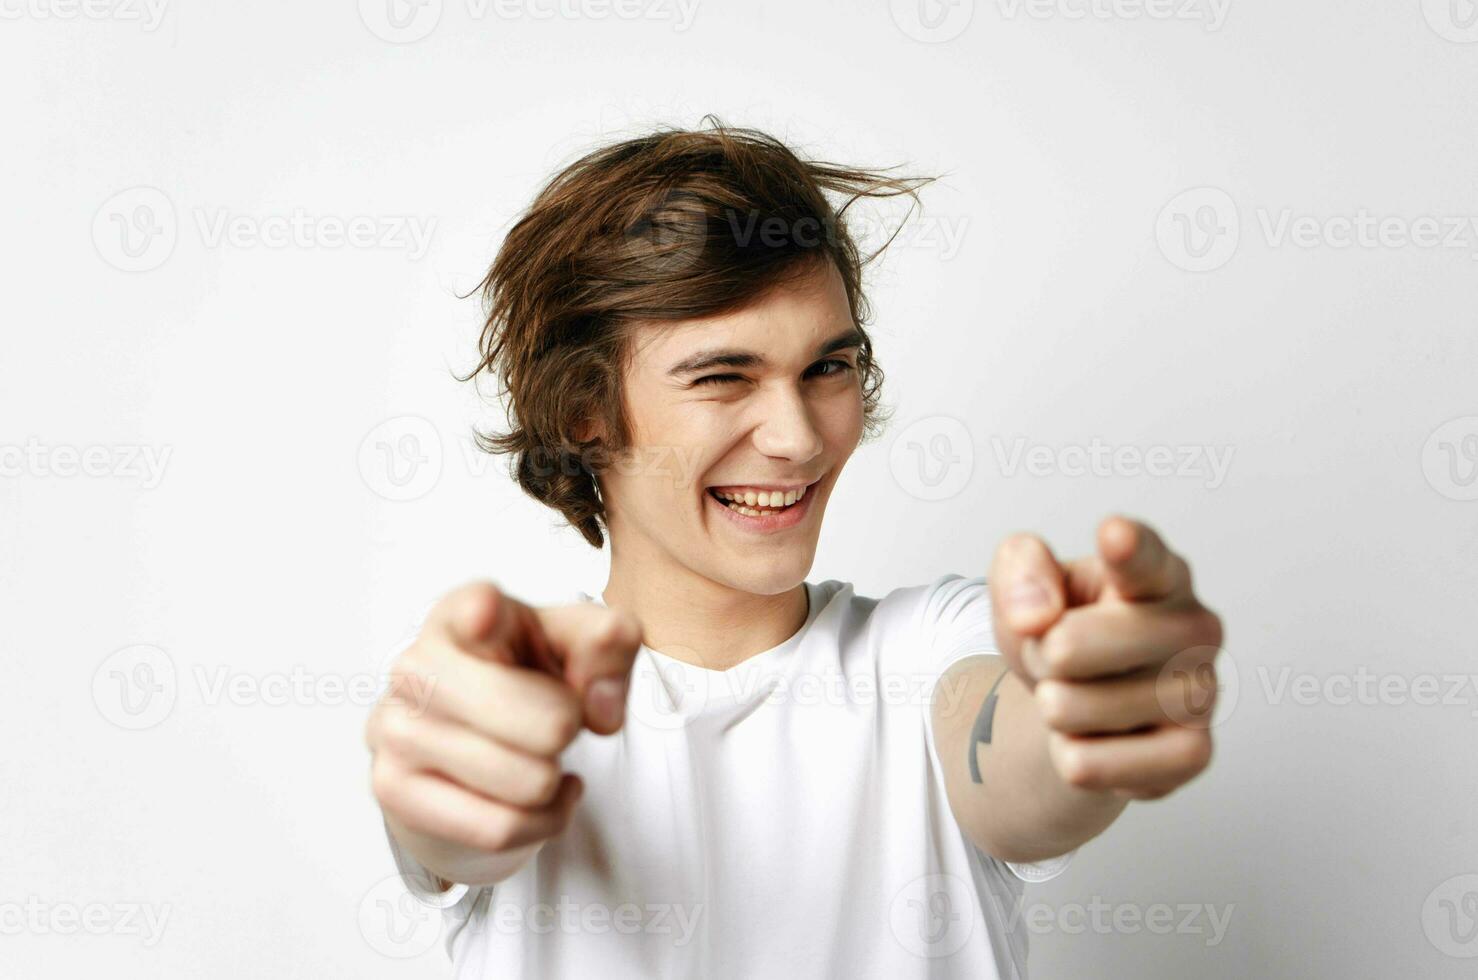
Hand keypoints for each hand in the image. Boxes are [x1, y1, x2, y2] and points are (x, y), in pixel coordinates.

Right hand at [366, 582, 641, 870]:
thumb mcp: (576, 644)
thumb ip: (609, 645)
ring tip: (541, 760)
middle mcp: (416, 663)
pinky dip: (542, 820)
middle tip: (558, 723)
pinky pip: (500, 828)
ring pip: (528, 783)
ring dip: (553, 780)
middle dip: (571, 731)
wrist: (463, 735)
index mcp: (464, 614)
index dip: (483, 613)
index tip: (487, 614)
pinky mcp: (391, 787)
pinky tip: (541, 798)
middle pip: (548, 724)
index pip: (473, 608)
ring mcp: (395, 727)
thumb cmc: (523, 675)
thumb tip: (603, 712)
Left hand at [988, 516, 1223, 800]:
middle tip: (1057, 652)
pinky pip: (1090, 765)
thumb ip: (1021, 571)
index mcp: (1156, 572)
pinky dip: (1070, 756)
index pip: (1144, 559)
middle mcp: (1193, 626)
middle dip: (1037, 654)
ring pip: (1069, 709)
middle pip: (1068, 646)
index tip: (1113, 536)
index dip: (1127, 550)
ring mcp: (1201, 691)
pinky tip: (1090, 740)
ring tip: (1076, 693)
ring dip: (1052, 707)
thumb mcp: (1024, 582)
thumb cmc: (1061, 626)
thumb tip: (1035, 617)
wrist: (1078, 702)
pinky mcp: (1193, 753)